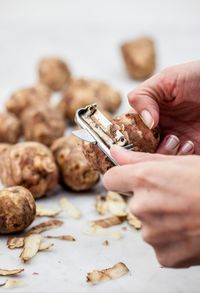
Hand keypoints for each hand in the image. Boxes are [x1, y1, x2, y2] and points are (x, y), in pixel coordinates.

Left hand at [103, 146, 199, 267]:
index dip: (121, 179)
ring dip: (161, 220)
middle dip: (148, 199)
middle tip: (175, 197)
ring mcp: (152, 234)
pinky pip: (159, 244)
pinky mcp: (164, 255)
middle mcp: (142, 207)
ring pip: (147, 224)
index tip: (130, 180)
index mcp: (144, 179)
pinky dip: (171, 239)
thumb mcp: (180, 162)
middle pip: (133, 202)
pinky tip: (189, 230)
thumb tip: (115, 153)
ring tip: (186, 214)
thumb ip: (141, 159)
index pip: (111, 179)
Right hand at [128, 60, 199, 154]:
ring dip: (164, 152)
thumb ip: (144, 96)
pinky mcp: (192, 149)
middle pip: (141, 147)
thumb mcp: (167, 79)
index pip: (130, 128)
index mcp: (150, 112)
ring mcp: (176, 139)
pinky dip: (179, 157)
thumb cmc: (198, 76)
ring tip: (176, 140)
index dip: (127, 135)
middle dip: (145, 149)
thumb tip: (144, 121)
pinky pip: (178, 162)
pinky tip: (189, 145)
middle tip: (158, 139)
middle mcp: (160, 128)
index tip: (131, 138)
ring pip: (158, 157)